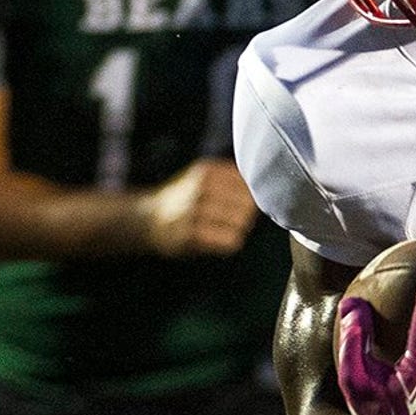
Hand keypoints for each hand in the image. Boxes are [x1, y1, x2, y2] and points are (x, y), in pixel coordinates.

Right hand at [141, 160, 256, 256]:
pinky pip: (230, 241)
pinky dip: (229, 243)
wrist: (148, 219)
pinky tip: (217, 240)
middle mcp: (201, 188)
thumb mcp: (203, 176)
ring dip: (237, 229)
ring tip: (224, 229)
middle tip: (233, 220)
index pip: (249, 185)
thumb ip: (232, 177)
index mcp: (207, 171)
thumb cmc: (184, 199)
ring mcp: (195, 211)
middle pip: (248, 205)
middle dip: (245, 215)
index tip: (240, 204)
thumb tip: (267, 188)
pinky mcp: (191, 235)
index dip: (249, 197)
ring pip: (241, 223)